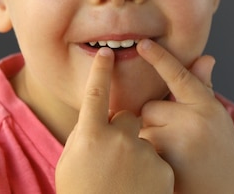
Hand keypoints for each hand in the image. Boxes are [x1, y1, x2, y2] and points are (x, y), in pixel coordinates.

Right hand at [56, 47, 173, 193]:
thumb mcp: (71, 164)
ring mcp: (142, 152)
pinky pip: (156, 156)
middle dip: (124, 128)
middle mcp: (117, 138)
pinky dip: (150, 167)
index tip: (107, 54)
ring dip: (137, 151)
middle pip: (127, 116)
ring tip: (125, 179)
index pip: (95, 94)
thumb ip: (84, 136)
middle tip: (114, 155)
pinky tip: (139, 186)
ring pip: (143, 138)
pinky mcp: (162, 168)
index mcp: (90, 136)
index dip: (100, 72)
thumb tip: (95, 119)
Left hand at [137, 39, 233, 193]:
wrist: (225, 191)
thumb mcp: (216, 117)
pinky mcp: (162, 162)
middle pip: (150, 107)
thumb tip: (205, 58)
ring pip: (142, 127)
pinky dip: (144, 154)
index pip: (179, 76)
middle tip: (174, 138)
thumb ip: (203, 88)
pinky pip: (139, 147)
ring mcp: (177, 142)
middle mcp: (194, 121)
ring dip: (148, 137)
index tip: (142, 44)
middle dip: (155, 120)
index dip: (159, 58)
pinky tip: (164, 163)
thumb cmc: (219, 151)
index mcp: (207, 106)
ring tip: (172, 153)